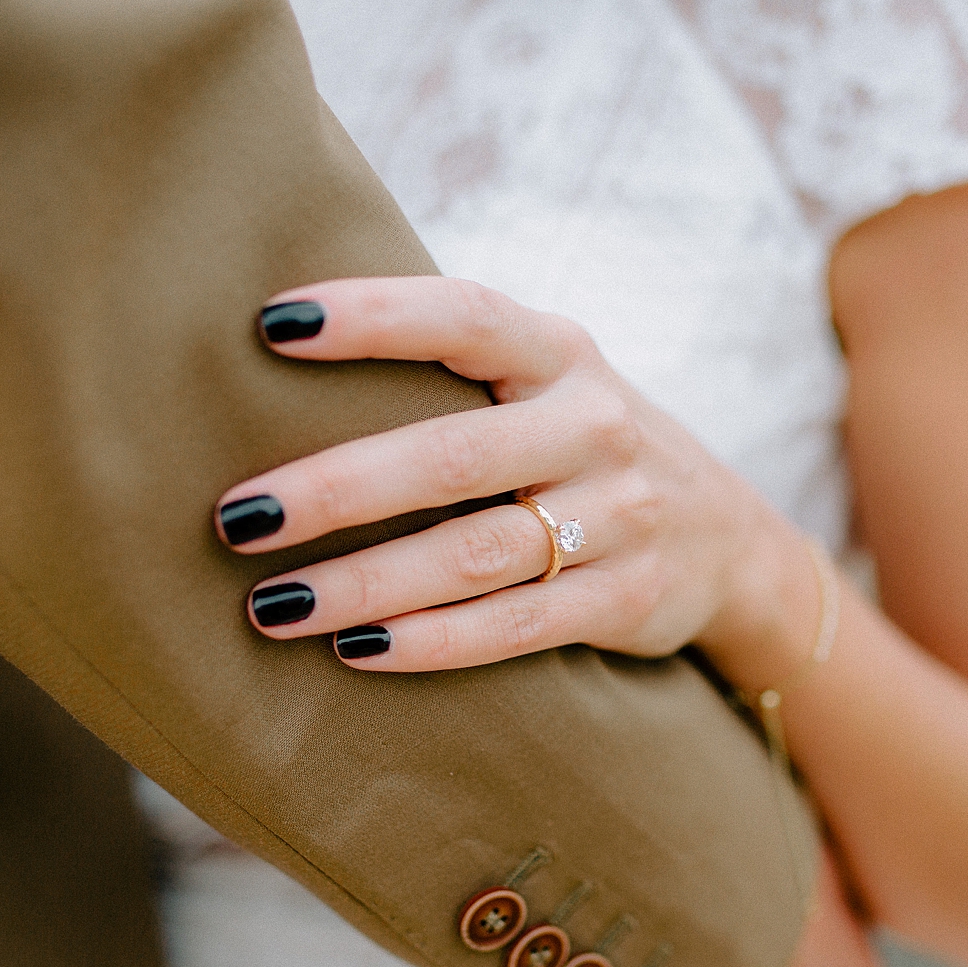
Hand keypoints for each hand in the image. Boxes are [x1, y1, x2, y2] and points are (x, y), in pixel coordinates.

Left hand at [215, 278, 816, 688]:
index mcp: (560, 354)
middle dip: (336, 489)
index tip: (272, 324)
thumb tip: (279, 346)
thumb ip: (454, 369)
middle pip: (451, 456)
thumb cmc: (582, 447)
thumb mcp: (547, 383)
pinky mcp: (625, 600)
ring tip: (271, 606)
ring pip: (475, 555)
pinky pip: (515, 628)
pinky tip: (354, 650)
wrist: (730, 542)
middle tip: (236, 518)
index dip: (372, 316)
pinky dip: (431, 643)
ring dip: (366, 584)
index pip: (463, 317)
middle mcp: (594, 426)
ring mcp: (618, 516)